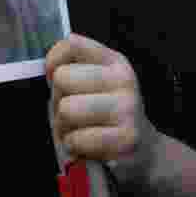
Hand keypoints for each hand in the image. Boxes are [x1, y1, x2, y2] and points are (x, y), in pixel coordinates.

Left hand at [46, 33, 160, 184]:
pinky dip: (75, 147)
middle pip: (62, 78)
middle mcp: (123, 80)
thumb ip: (74, 69)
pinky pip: (76, 138)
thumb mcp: (98, 85)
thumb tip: (50, 69)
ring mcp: (126, 107)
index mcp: (114, 62)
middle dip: (58, 101)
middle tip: (72, 114)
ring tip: (79, 131)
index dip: (53, 62)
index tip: (56, 79)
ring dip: (64, 127)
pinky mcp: (125, 137)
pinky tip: (88, 147)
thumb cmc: (108, 117)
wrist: (145, 151)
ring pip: (66, 109)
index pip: (72, 45)